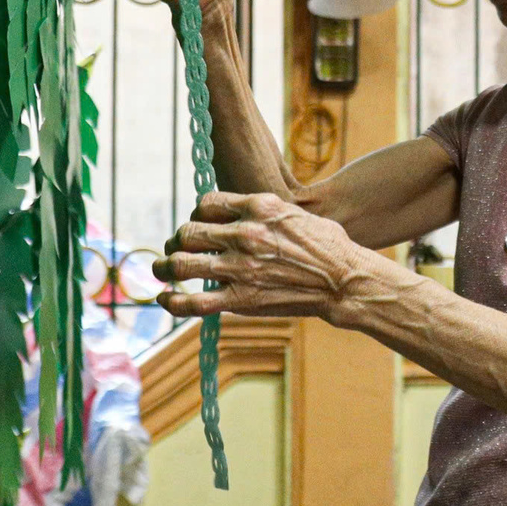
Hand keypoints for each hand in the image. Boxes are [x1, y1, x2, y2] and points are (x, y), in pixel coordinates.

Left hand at [154, 193, 358, 320]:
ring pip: (181, 264)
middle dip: (178, 240)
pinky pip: (193, 302)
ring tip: (161, 271)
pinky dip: (173, 302)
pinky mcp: (240, 299)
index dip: (197, 214)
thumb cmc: (330, 246)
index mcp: (259, 207)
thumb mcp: (297, 214)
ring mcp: (240, 267)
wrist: (345, 282)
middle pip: (188, 231)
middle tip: (177, 248)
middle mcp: (244, 233)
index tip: (199, 224)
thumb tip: (247, 211)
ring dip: (165, 268)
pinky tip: (167, 299)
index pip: (206, 203)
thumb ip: (265, 211)